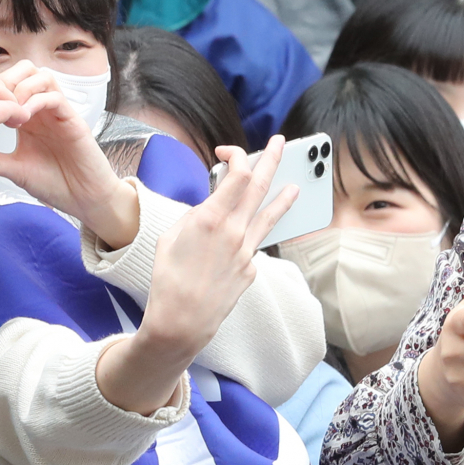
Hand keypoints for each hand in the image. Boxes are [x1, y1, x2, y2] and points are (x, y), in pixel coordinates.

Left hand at [0, 61, 137, 248]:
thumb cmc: (54, 182)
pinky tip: (23, 119)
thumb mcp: (14, 170)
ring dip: (21, 88)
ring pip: (41, 76)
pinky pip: (55, 97)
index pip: (8, 83)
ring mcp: (58, 112)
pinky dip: (36, 102)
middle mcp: (42, 108)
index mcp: (26, 115)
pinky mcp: (73, 120)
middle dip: (5, 80)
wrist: (84, 200)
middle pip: (25, 70)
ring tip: (8, 110)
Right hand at [95, 137, 297, 414]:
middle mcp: (235, 232)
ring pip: (269, 216)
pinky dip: (250, 234)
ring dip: (283, 197)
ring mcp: (247, 252)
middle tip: (279, 143)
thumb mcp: (170, 237)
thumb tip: (210, 208)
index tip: (225, 153)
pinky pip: (253, 244)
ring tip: (295, 185)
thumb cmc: (168, 278)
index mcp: (211, 219)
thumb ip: (193, 217)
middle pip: (260, 187)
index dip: (237, 156)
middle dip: (271, 160)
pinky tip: (242, 239)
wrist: (182, 321)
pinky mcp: (251, 270)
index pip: (237, 175)